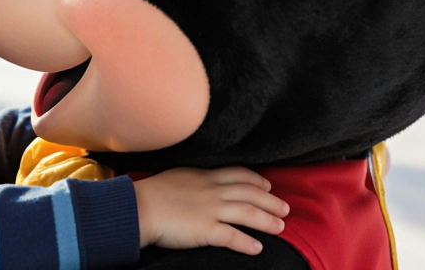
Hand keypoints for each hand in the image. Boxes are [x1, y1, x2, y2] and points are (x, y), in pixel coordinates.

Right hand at [133, 166, 288, 254]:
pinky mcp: (206, 230)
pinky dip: (247, 242)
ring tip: (281, 228)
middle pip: (249, 193)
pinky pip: (232, 236)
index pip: (238, 174)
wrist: (139, 207)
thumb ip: (193, 180)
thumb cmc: (151, 193)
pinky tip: (257, 248)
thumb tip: (198, 183)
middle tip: (286, 209)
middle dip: (271, 201)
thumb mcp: (176, 177)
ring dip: (267, 221)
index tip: (269, 186)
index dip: (257, 180)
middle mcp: (212, 191)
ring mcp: (210, 210)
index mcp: (204, 176)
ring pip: (247, 213)